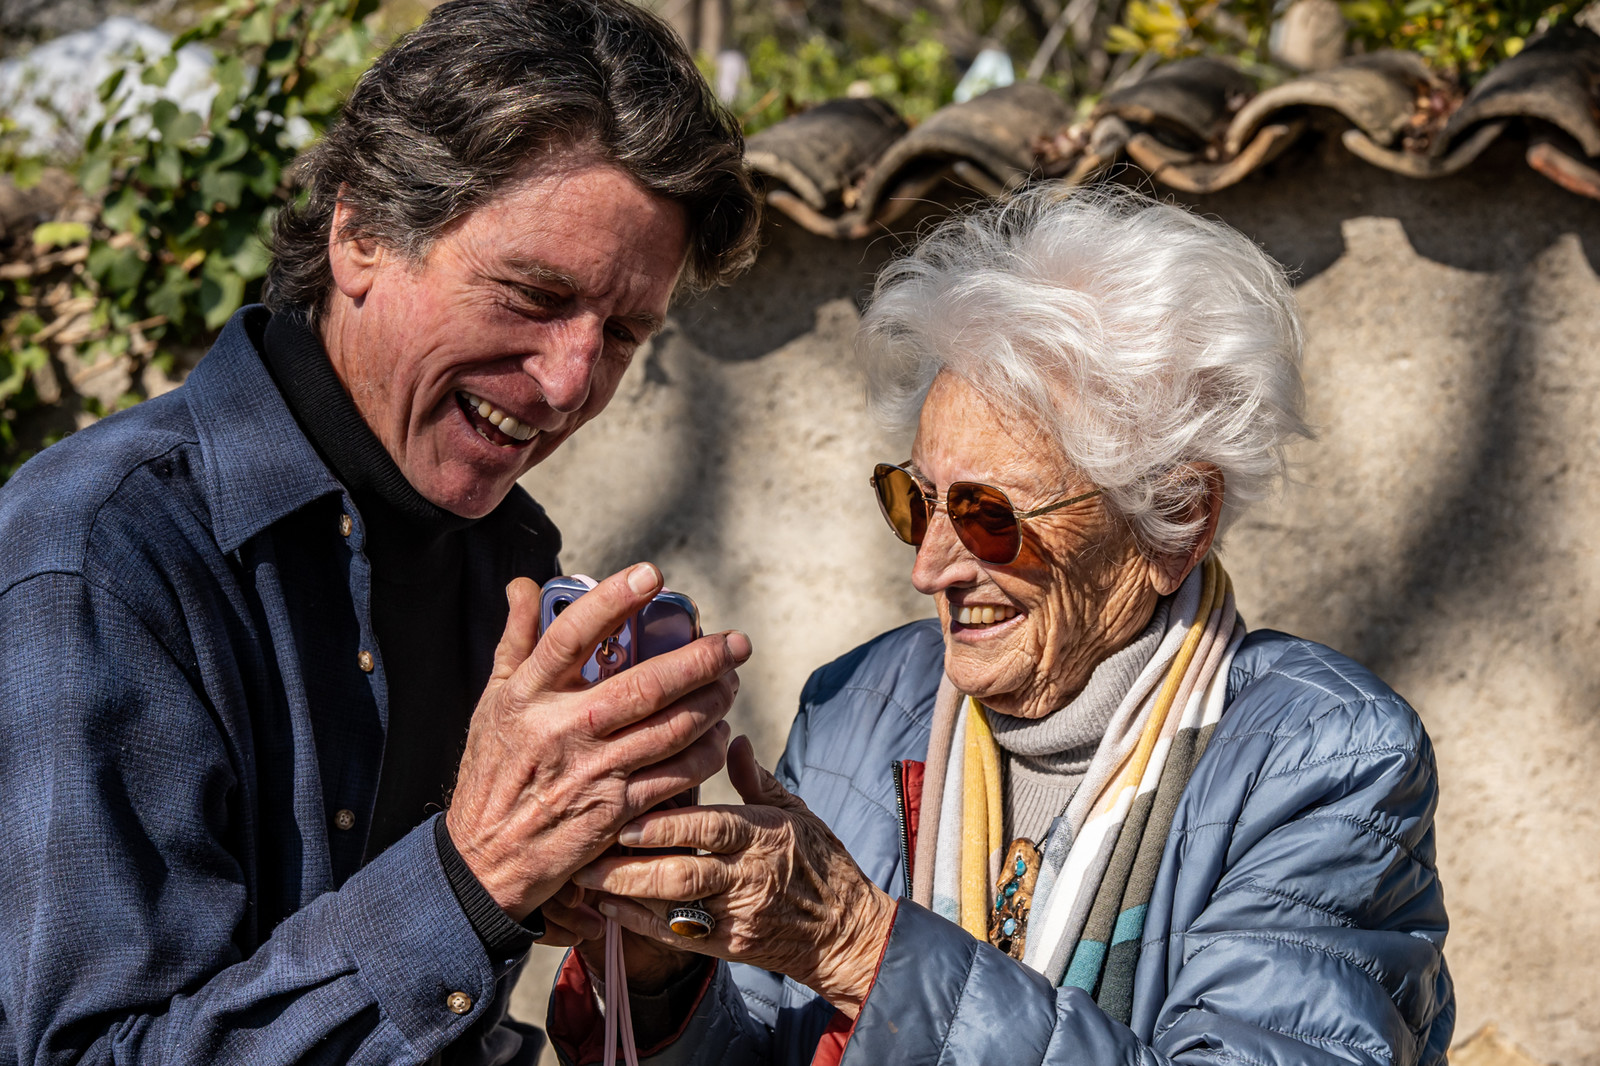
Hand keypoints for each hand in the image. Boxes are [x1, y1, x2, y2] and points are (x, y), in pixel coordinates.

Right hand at [445, 564, 747, 919]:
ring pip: (672, 728)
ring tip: (731, 682)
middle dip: (701, 659)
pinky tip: (718, 735)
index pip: (571, 635)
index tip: (652, 574)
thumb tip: (524, 585)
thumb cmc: (492, 773)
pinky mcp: (617, 811)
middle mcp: (562, 729)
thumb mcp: (491, 702)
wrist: (484, 861)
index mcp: (528, 695)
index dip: (613, 600)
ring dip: (713, 702)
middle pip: (644, 684)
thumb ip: (515, 641)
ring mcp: (593, 772)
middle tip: (736, 642)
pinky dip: (707, 751)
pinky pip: (678, 774)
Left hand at [572, 736, 896, 1018]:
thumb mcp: (796, 813)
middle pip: (685, 871)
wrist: (845, 933)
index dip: (668, 825)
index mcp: (768, 835)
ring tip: (586, 878)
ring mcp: (739, 916)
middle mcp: (752, 877)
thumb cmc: (820, 863)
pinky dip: (639, 922)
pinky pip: (678, 936)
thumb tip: (730, 740)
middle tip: (590, 850)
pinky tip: (609, 907)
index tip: (628, 817)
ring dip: (626, 893)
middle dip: (631, 863)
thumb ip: (756, 781)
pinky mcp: (729, 946)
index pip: (713, 827)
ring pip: (675, 907)